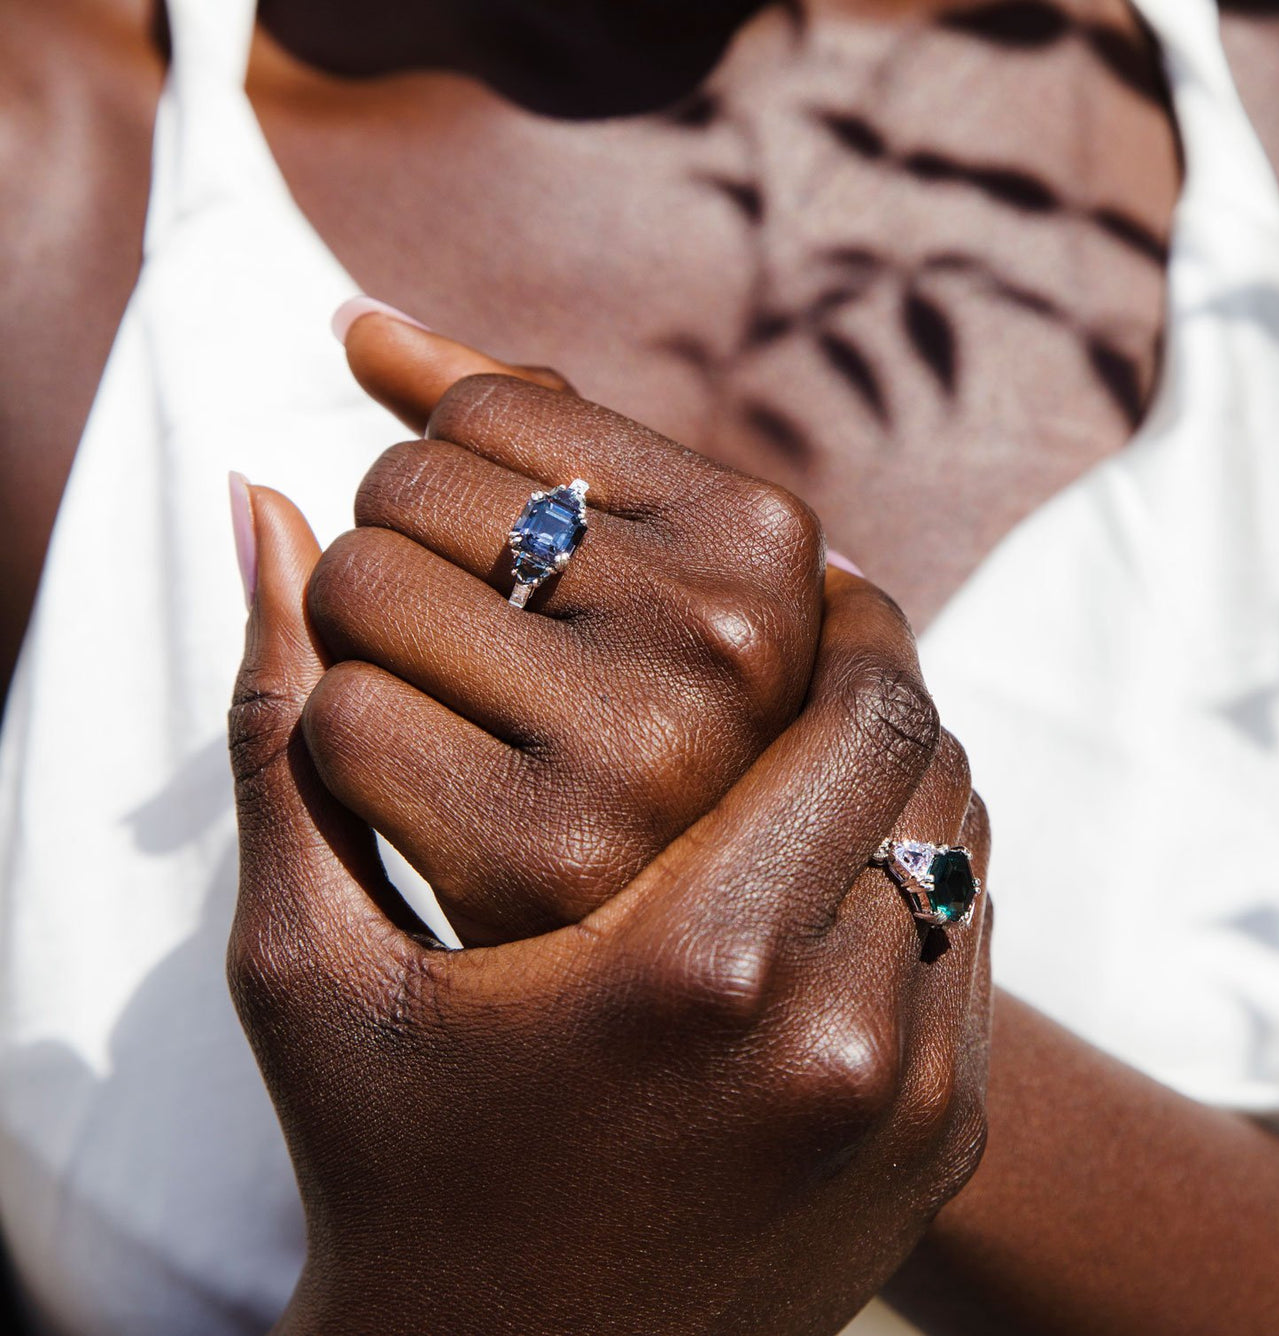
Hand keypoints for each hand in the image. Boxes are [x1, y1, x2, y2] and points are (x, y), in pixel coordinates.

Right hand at [227, 479, 989, 1333]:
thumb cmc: (385, 1172)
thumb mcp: (306, 963)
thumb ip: (278, 736)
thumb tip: (256, 511)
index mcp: (696, 970)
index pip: (860, 716)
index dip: (849, 624)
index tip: (814, 581)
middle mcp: (839, 1041)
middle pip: (931, 772)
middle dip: (882, 684)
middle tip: (823, 640)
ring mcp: (910, 1109)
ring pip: (964, 852)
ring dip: (902, 777)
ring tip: (822, 741)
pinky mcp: (936, 1152)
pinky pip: (969, 946)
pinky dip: (918, 874)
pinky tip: (826, 865)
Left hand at [301, 312, 830, 944]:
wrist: (682, 956)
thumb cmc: (641, 726)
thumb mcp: (641, 570)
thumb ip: (519, 434)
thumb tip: (352, 320)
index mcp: (767, 541)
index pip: (484, 411)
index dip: (451, 490)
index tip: (512, 576)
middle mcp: (727, 632)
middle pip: (406, 488)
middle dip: (405, 564)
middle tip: (484, 667)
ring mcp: (647, 745)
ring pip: (351, 586)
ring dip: (365, 652)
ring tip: (461, 724)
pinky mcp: (544, 856)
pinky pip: (335, 719)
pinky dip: (350, 755)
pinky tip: (436, 805)